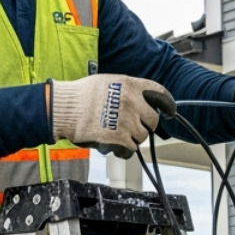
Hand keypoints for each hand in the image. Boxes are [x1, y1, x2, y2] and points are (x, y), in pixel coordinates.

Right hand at [50, 75, 171, 158]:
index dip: (168, 103)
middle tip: (133, 128)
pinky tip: (115, 147)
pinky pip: (131, 149)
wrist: (63, 109)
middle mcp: (132, 102)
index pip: (159, 93)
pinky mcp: (119, 137)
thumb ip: (126, 90)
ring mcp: (127, 120)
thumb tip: (140, 100)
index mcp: (130, 85)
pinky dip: (124, 150)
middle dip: (145, 126)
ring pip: (142, 136)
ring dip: (132, 138)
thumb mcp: (107, 83)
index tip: (170, 111)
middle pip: (153, 120)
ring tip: (117, 136)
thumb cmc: (80, 95)